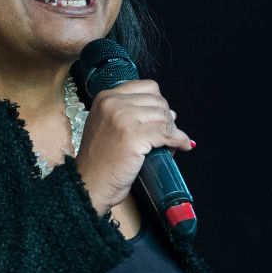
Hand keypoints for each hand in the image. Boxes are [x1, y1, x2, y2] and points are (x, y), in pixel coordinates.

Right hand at [75, 80, 192, 214]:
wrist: (88, 184)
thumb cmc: (99, 162)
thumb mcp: (106, 126)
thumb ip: (129, 115)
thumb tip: (170, 115)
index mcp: (106, 97)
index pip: (147, 87)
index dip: (159, 103)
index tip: (162, 117)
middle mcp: (114, 103)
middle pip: (158, 102)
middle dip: (167, 118)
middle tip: (169, 134)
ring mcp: (124, 119)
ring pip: (164, 117)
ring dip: (174, 130)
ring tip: (173, 142)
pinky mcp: (134, 137)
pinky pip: (168, 134)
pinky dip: (180, 140)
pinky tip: (183, 146)